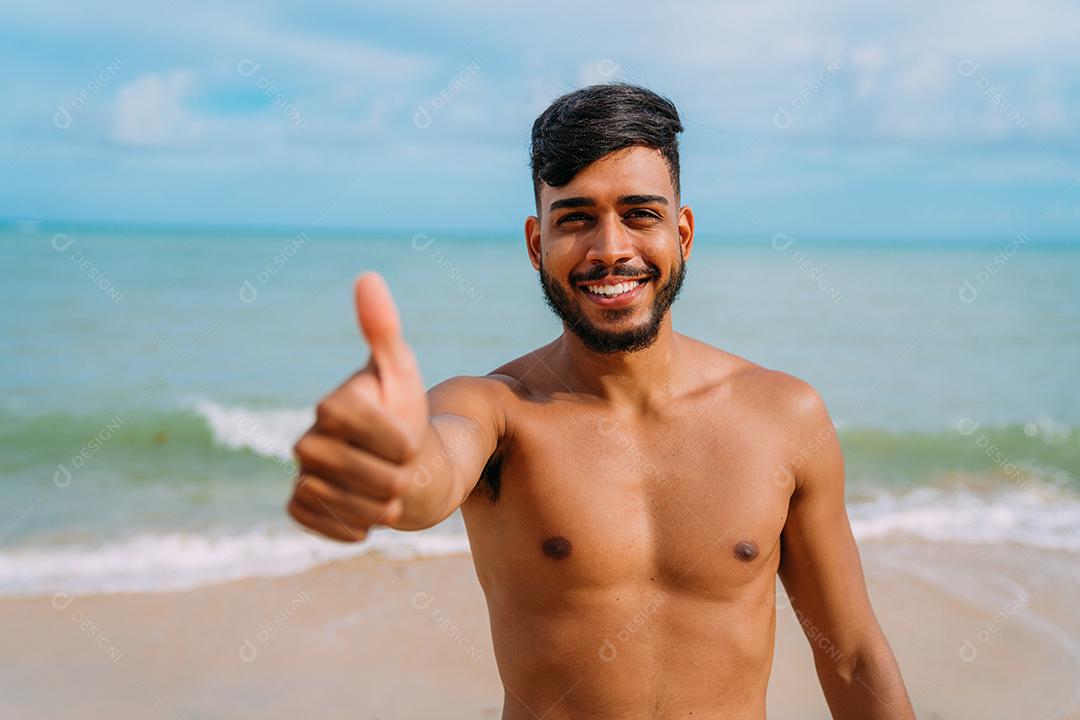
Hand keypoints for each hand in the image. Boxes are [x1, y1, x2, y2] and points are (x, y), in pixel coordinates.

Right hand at [287, 271, 428, 541]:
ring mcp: (302, 473)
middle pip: (347, 467)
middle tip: (404, 474)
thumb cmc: (406, 415)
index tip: (411, 442)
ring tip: (392, 498)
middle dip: (388, 477)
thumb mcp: (404, 374)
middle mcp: (308, 438)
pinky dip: (345, 527)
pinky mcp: (299, 504)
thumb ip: (384, 330)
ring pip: (333, 497)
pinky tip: (368, 523)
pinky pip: (312, 519)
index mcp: (333, 405)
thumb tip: (367, 277)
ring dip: (374, 506)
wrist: (406, 466)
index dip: (392, 438)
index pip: (354, 422)